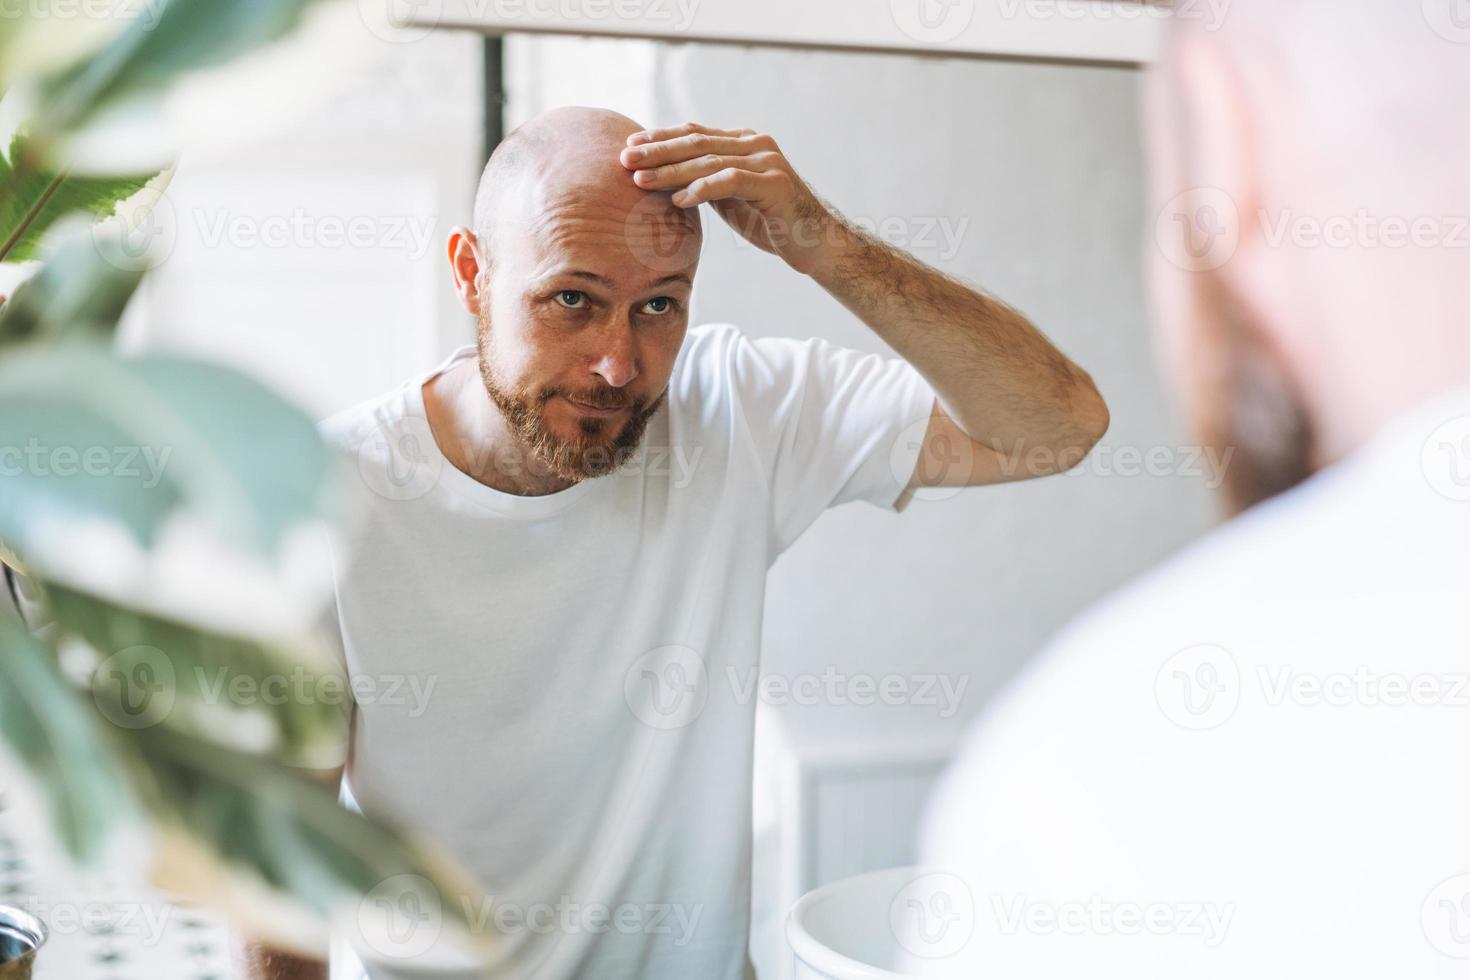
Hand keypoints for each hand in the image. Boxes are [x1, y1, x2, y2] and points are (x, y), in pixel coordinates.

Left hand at [619, 123, 835, 275]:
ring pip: (709, 160)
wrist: (815, 243)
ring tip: (641, 180)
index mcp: (743, 142)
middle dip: (657, 150)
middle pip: (697, 142)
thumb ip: (706, 181)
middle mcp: (755, 144)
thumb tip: (667, 179)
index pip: (694, 133)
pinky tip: (678, 199)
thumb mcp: (731, 197)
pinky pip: (731, 181)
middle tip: (624, 158)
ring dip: (671, 170)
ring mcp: (767, 161)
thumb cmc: (771, 222)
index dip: (660, 137)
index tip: (628, 144)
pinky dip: (702, 189)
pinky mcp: (775, 184)